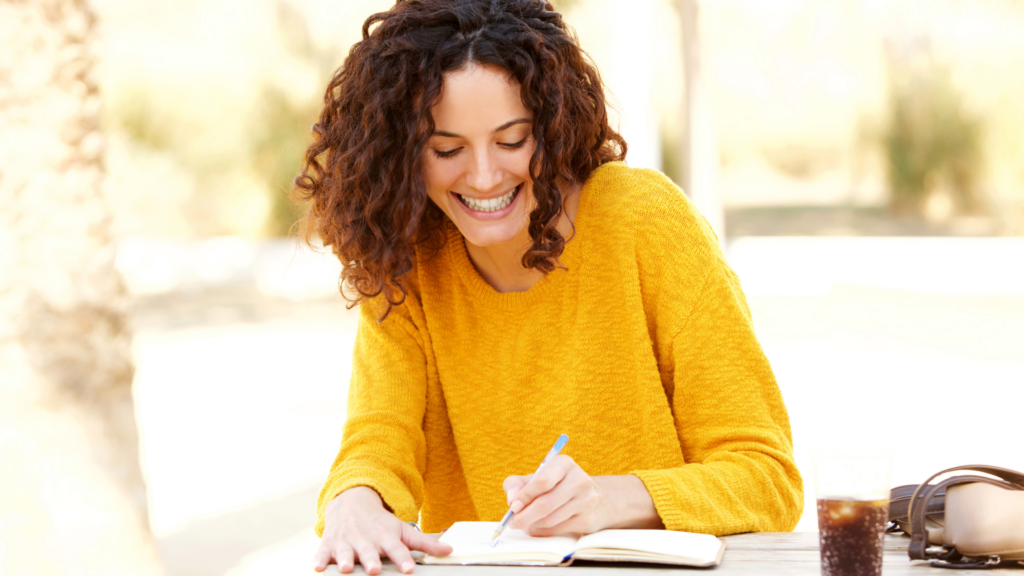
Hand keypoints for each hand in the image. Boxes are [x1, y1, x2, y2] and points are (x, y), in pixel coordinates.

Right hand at [313, 486, 451, 573]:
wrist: (351, 504)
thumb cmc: (381, 524)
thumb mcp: (403, 530)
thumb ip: (425, 543)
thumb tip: (451, 550)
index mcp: (385, 538)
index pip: (396, 549)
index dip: (403, 559)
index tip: (409, 569)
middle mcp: (365, 540)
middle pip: (369, 552)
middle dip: (371, 560)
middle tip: (375, 569)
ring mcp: (346, 542)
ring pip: (345, 553)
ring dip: (345, 560)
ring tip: (346, 568)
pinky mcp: (328, 545)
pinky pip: (322, 554)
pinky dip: (320, 560)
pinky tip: (318, 568)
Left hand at [503, 457, 663, 536]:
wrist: (595, 499)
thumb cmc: (557, 486)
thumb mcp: (537, 477)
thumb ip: (517, 484)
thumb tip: (511, 499)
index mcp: (564, 464)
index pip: (542, 481)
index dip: (525, 496)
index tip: (513, 506)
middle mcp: (579, 480)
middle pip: (545, 504)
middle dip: (525, 516)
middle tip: (514, 522)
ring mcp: (586, 500)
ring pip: (550, 519)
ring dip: (533, 524)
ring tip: (526, 523)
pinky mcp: (588, 519)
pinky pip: (558, 530)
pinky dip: (542, 532)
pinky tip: (537, 527)